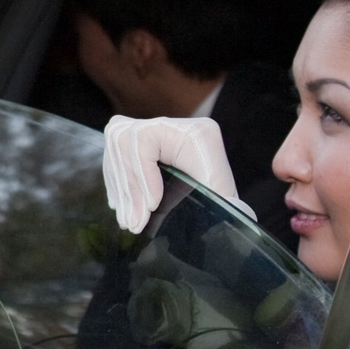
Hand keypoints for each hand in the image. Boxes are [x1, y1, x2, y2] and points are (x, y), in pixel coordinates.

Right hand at [102, 115, 239, 232]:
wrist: (219, 201)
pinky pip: (114, 157)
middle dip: (129, 187)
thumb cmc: (220, 199)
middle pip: (125, 142)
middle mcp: (170, 124)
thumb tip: (236, 210)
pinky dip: (116, 184)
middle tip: (135, 224)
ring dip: (121, 190)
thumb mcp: (223, 199)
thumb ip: (226, 203)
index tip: (150, 206)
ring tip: (130, 222)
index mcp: (195, 131)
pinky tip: (121, 206)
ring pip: (116, 150)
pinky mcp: (136, 142)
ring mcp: (150, 130)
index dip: (142, 173)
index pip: (146, 138)